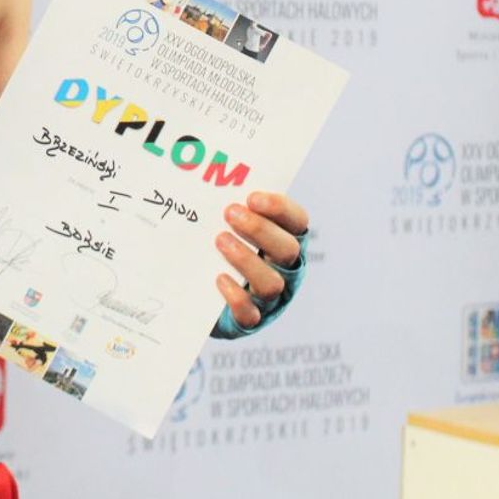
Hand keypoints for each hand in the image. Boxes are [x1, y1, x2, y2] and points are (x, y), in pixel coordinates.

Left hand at [214, 192, 307, 329]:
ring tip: (219, 240)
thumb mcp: (228, 226)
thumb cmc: (218, 249)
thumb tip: (206, 178)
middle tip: (229, 213)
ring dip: (246, 259)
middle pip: (287, 250)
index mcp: (286, 240)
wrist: (202, 297)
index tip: (252, 197)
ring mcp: (271, 298)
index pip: (297, 221)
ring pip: (271, 282)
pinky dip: (236, 296)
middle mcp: (286, 270)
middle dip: (260, 229)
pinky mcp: (250, 320)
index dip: (280, 208)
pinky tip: (219, 279)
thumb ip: (231, 208)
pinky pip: (249, 313)